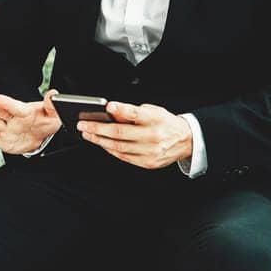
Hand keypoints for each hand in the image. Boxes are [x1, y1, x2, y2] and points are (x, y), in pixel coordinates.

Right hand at [0, 90, 61, 153]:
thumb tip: (53, 94)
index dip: (7, 103)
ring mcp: (6, 128)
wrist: (41, 137)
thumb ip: (52, 105)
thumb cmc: (46, 122)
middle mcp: (13, 119)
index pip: (15, 107)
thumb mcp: (54, 115)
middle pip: (0, 111)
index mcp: (26, 112)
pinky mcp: (2, 139)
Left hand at [77, 101, 192, 168]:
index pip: (136, 114)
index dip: (120, 110)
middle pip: (120, 133)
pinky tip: (101, 143)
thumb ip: (134, 112)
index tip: (107, 106)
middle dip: (98, 129)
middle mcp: (154, 136)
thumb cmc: (165, 123)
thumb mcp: (154, 111)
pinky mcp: (147, 163)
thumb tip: (111, 114)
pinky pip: (123, 157)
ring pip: (118, 147)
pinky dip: (109, 149)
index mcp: (156, 119)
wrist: (186, 141)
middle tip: (84, 125)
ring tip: (88, 134)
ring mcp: (150, 152)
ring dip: (99, 140)